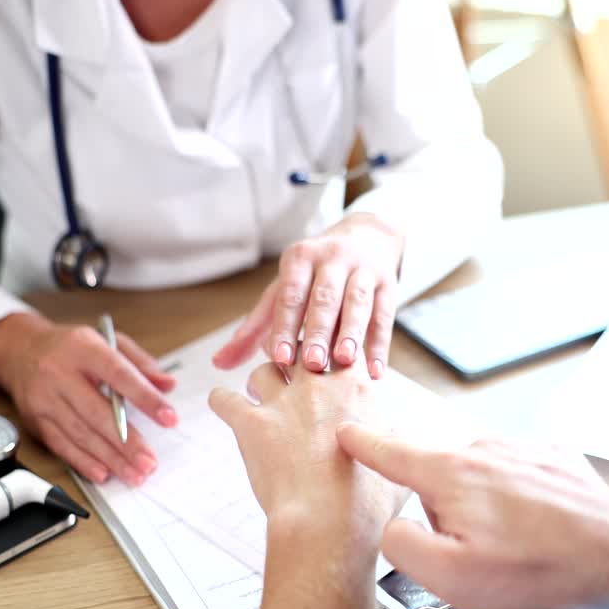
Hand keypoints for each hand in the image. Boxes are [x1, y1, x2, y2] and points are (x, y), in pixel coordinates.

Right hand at [0, 312, 177, 485]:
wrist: (20, 350)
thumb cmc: (71, 348)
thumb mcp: (107, 341)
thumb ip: (140, 363)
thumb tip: (167, 385)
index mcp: (83, 348)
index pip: (118, 374)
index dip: (145, 398)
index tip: (169, 418)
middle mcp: (59, 373)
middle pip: (96, 412)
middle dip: (127, 442)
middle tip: (149, 462)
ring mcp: (44, 398)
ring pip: (80, 434)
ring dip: (110, 458)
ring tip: (134, 474)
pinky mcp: (35, 419)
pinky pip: (61, 445)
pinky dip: (83, 462)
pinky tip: (104, 473)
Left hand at [209, 360, 406, 546]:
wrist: (328, 522)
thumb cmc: (365, 502)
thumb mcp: (395, 464)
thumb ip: (391, 443)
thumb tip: (394, 441)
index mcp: (355, 390)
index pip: (344, 350)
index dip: (336, 354)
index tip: (331, 362)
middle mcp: (317, 386)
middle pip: (302, 349)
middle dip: (297, 355)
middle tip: (292, 366)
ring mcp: (281, 402)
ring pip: (263, 370)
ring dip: (260, 379)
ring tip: (258, 390)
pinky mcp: (250, 424)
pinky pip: (225, 399)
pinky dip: (222, 400)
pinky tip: (221, 403)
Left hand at [213, 213, 403, 379]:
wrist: (368, 236)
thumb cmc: (315, 274)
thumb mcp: (283, 290)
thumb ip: (254, 328)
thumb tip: (218, 363)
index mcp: (300, 259)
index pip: (290, 295)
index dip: (285, 326)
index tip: (279, 358)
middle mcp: (332, 259)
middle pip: (324, 298)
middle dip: (318, 331)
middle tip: (312, 363)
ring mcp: (363, 269)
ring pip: (357, 303)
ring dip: (352, 333)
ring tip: (345, 361)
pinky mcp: (389, 283)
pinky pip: (385, 316)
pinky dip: (380, 345)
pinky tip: (375, 371)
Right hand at [336, 427, 608, 608]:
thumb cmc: (540, 569)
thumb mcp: (448, 576)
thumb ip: (401, 548)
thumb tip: (391, 532)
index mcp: (451, 472)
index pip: (390, 451)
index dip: (362, 444)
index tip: (347, 433)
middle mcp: (486, 449)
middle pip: (439, 477)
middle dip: (446, 513)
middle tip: (478, 553)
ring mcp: (524, 450)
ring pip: (483, 478)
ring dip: (488, 510)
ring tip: (518, 550)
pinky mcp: (556, 460)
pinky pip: (521, 479)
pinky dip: (522, 504)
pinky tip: (539, 532)